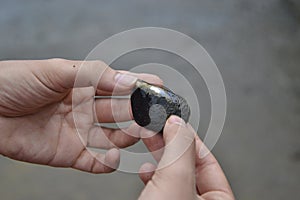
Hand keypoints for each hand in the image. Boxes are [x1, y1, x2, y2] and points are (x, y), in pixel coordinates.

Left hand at [0, 58, 161, 172]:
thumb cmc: (14, 82)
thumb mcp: (55, 70)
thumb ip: (93, 74)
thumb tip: (128, 79)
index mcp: (86, 85)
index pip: (120, 85)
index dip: (141, 85)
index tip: (160, 87)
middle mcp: (87, 109)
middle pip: (122, 112)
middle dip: (141, 113)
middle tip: (155, 115)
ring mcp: (81, 132)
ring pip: (115, 137)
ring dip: (130, 137)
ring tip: (138, 133)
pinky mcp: (71, 153)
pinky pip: (96, 162)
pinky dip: (107, 162)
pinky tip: (112, 157)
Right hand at [138, 115, 234, 199]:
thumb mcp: (176, 180)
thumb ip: (180, 148)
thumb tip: (178, 125)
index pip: (209, 162)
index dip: (190, 138)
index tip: (174, 123)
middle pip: (189, 166)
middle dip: (170, 144)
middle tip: (157, 128)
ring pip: (172, 175)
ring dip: (158, 156)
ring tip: (148, 140)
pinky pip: (161, 186)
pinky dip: (151, 174)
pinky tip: (144, 170)